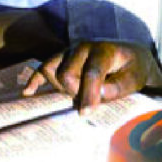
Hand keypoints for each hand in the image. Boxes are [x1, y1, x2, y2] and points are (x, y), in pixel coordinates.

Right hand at [21, 40, 157, 113]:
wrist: (131, 56)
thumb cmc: (133, 69)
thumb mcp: (134, 80)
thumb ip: (116, 88)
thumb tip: (96, 96)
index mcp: (104, 49)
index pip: (92, 72)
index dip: (88, 94)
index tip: (86, 114)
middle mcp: (83, 46)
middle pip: (66, 73)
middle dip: (74, 93)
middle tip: (88, 104)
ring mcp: (70, 50)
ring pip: (51, 69)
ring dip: (59, 87)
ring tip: (72, 96)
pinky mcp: (62, 57)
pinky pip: (43, 67)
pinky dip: (35, 80)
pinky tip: (27, 93)